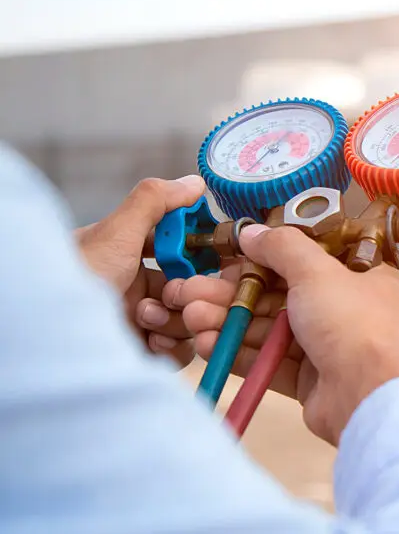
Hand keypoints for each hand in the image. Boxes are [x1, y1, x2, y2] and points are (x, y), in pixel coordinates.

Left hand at [77, 176, 206, 366]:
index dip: (196, 253)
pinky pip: (178, 350)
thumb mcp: (116, 231)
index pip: (177, 249)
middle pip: (188, 287)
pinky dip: (172, 346)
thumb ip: (154, 202)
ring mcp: (138, 321)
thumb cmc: (77, 278)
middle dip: (188, 291)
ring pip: (187, 318)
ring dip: (175, 319)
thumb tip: (193, 183)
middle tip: (175, 294)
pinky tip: (153, 342)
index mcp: (126, 255)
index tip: (206, 256)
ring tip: (146, 319)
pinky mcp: (142, 351)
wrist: (56, 333)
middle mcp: (134, 287)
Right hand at [178, 225, 398, 444]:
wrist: (366, 396)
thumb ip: (282, 248)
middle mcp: (352, 310)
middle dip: (234, 293)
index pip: (313, 258)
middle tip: (192, 290)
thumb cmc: (354, 324)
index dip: (269, 256)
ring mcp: (331, 346)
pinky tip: (207, 345)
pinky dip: (240, 352)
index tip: (232, 257)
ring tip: (190, 317)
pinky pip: (271, 360)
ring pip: (272, 328)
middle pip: (283, 294)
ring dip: (230, 321)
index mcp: (368, 277)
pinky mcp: (312, 380)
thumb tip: (253, 233)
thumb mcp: (317, 271)